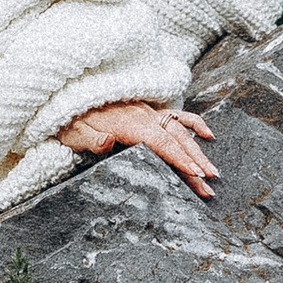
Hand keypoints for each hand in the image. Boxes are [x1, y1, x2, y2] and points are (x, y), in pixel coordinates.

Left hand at [57, 100, 217, 198]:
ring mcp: (147, 111)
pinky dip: (194, 122)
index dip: (178, 158)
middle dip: (195, 163)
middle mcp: (142, 115)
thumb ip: (92, 139)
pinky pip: (176, 114)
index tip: (195, 174)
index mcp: (127, 123)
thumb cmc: (71, 121)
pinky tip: (209, 134)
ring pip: (179, 130)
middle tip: (209, 186)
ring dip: (198, 151)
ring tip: (213, 173)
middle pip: (175, 139)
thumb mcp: (74, 133)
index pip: (160, 142)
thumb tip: (109, 141)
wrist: (68, 97)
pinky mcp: (148, 111)